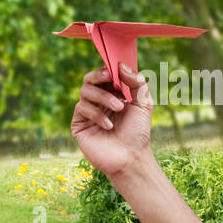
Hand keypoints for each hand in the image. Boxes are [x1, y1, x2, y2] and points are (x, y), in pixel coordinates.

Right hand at [70, 63, 152, 178]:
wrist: (131, 158)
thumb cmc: (138, 132)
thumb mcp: (143, 103)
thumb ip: (136, 82)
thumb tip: (121, 65)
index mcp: (112, 94)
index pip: (104, 75)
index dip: (108, 69)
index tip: (116, 68)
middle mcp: (98, 101)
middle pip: (89, 79)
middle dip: (99, 75)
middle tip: (110, 77)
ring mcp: (87, 112)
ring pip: (85, 91)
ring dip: (104, 97)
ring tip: (119, 108)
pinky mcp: (78, 124)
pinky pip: (81, 108)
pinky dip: (97, 114)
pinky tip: (109, 125)